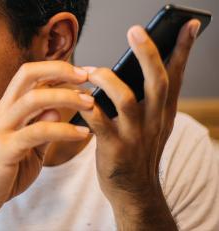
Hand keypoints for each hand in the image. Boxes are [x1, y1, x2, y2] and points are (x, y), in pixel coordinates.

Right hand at [0, 61, 93, 229]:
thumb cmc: (2, 171)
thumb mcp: (27, 147)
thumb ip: (40, 128)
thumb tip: (56, 109)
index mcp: (7, 110)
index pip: (28, 76)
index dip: (54, 69)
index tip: (80, 73)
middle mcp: (2, 113)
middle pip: (27, 76)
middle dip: (59, 71)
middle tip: (86, 77)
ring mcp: (1, 130)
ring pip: (33, 100)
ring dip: (65, 97)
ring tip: (89, 104)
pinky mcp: (5, 150)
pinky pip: (38, 132)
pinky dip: (63, 130)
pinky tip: (81, 133)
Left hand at [81, 19, 200, 228]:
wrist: (134, 191)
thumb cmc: (138, 151)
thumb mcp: (153, 125)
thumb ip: (149, 100)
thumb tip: (136, 68)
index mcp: (163, 113)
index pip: (176, 76)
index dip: (183, 50)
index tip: (189, 25)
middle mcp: (154, 121)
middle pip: (156, 82)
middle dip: (148, 54)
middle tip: (136, 31)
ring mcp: (135, 136)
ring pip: (127, 100)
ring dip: (108, 80)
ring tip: (92, 70)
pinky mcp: (115, 149)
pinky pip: (99, 122)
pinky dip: (88, 108)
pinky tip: (81, 101)